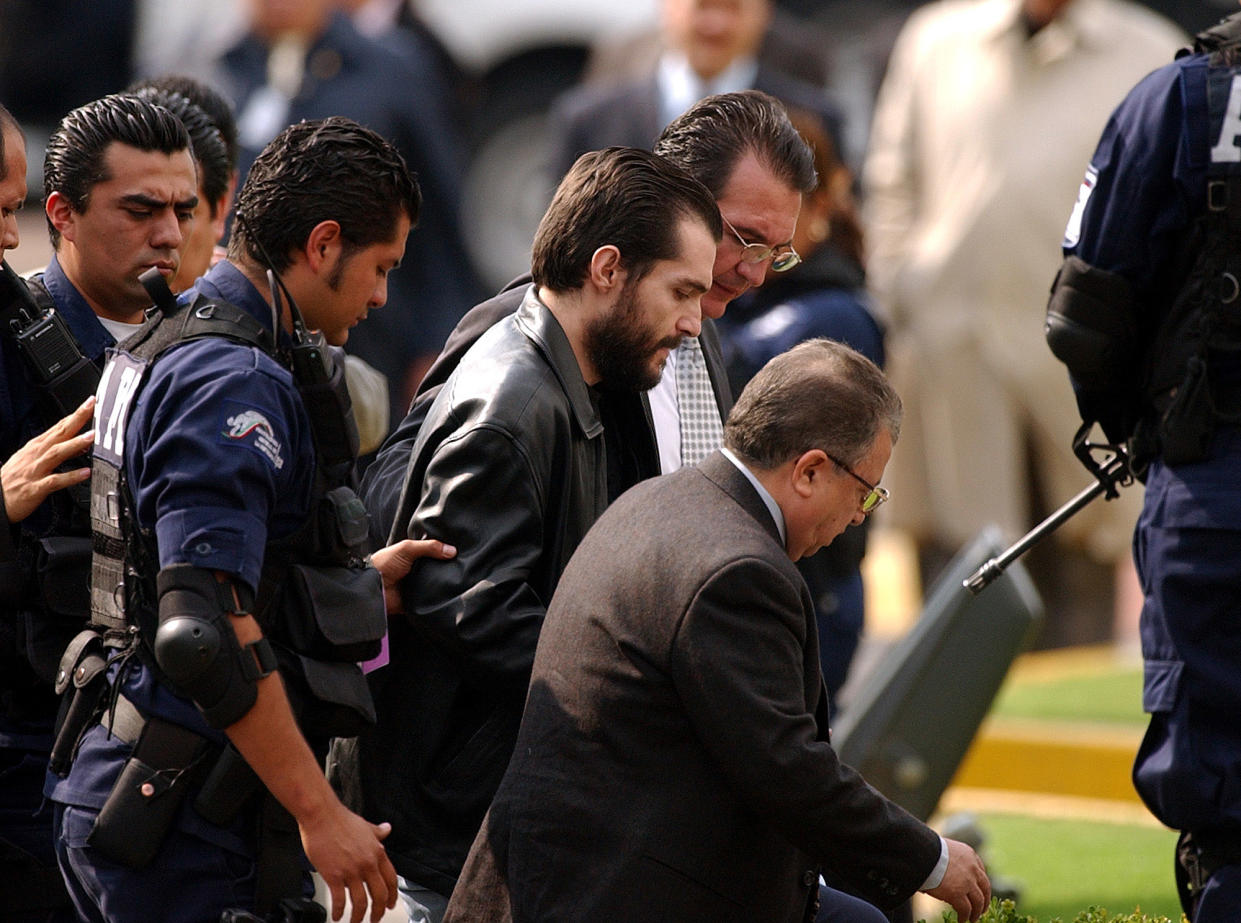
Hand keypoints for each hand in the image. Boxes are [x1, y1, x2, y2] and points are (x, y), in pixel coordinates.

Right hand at [1, 396, 94, 522]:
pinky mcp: (35, 488)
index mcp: (37, 446)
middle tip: (93, 407)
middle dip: (77, 419)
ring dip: (74, 444)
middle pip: (59, 433)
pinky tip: (85, 473)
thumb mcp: (34, 459)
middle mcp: (37, 454)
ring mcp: (36, 470)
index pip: (59, 425)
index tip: (91, 403)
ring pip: (57, 453)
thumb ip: (57, 451)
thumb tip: (81, 445)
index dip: (75, 414)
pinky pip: (55, 481)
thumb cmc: (15, 478)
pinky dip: (71, 476)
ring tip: (92, 437)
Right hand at [299, 799, 397, 922]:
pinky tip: (337, 916)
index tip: (390, 904)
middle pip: (379, 895)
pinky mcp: (334, 876)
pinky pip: (340, 900)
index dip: (392, 896)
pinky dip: (339, 912)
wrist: (321, 816)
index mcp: (377, 852)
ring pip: (361, 902)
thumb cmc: (340, 820)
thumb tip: (387, 829)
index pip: (391, 880)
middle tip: (375, 919)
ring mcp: (351, 871)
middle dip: (378, 912)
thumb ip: (378, 832)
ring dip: (359, 917)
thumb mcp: (366, 826)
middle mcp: (367, 864)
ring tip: (356, 922)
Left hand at [370, 538, 455, 613]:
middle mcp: (417, 570)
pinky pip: (432, 600)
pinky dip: (438, 598)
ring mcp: (417, 586)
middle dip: (446, 568)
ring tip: (456, 579)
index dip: (444, 552)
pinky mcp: (417, 601)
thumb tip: (452, 550)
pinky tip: (446, 593)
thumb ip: (429, 546)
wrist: (372, 588)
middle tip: (461, 566)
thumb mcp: (406, 548)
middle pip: (437, 569)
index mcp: (413, 556)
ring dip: (443, 583)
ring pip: (437, 584)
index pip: (433, 553)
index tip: (459, 551)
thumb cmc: (383, 564)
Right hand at [924, 838, 989, 921]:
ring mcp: (967, 882)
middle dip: (984, 900)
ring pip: (978, 901)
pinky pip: (965, 909)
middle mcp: (972, 868)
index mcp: (969, 855)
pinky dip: (964, 916)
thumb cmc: (926, 849)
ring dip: (976, 912)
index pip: (981, 871)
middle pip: (985, 888)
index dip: (980, 884)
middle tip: (982, 908)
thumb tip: (943, 870)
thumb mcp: (945, 849)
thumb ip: (950, 860)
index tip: (979, 891)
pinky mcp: (957, 894)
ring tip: (972, 918)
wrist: (921, 853)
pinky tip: (961, 920)